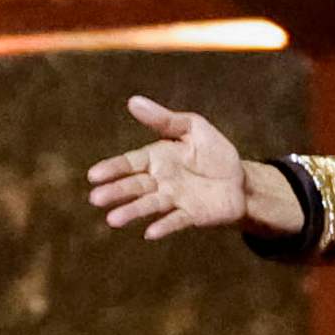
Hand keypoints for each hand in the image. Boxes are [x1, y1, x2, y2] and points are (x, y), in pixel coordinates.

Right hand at [87, 98, 256, 239]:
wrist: (241, 180)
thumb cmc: (213, 152)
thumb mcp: (192, 127)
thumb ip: (163, 119)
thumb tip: (133, 101)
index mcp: (156, 158)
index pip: (129, 163)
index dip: (112, 169)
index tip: (93, 175)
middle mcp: (160, 181)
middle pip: (134, 186)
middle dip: (115, 192)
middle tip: (96, 199)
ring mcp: (174, 199)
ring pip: (149, 205)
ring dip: (131, 212)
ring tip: (113, 220)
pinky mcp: (191, 215)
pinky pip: (175, 220)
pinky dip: (163, 226)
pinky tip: (150, 233)